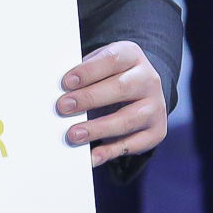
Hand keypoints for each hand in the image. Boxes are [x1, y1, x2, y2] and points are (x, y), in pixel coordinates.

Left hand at [57, 40, 166, 167]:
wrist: (140, 89)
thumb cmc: (108, 76)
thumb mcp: (98, 65)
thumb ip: (81, 74)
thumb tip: (56, 92)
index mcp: (132, 56)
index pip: (112, 60)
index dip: (89, 71)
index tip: (66, 82)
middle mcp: (149, 80)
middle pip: (121, 88)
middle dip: (89, 98)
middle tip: (63, 107)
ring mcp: (156, 106)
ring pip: (129, 119)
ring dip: (99, 128)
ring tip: (74, 135)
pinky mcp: (157, 131)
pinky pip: (134, 143)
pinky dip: (111, 151)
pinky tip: (92, 156)